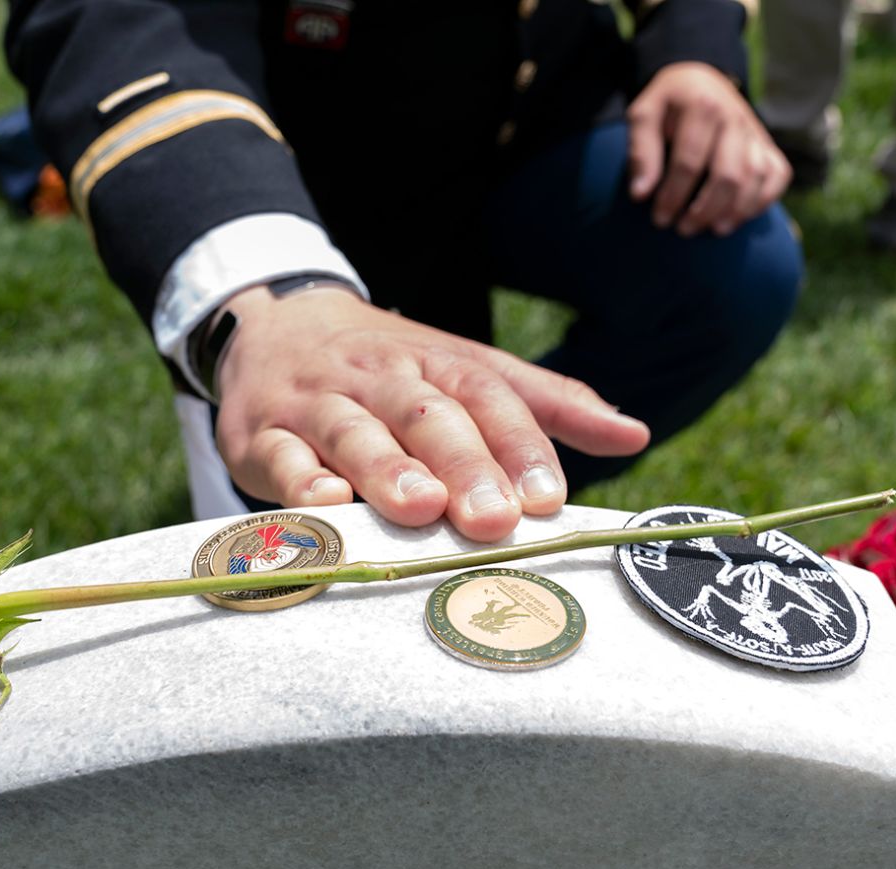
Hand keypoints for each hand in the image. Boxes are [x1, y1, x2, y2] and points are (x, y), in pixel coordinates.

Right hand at [212, 286, 650, 541]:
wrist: (273, 323)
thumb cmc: (390, 369)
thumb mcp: (465, 371)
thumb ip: (546, 405)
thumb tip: (634, 433)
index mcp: (437, 364)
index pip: (486, 396)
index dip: (520, 445)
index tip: (551, 498)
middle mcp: (381, 379)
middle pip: (426, 416)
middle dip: (464, 465)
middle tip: (496, 518)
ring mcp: (319, 404)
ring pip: (355, 432)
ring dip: (387, 469)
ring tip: (420, 508)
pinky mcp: (261, 434)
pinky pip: (281, 455)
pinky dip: (301, 481)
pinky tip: (326, 504)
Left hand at [626, 62, 791, 237]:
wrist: (699, 79)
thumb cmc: (667, 104)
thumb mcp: (644, 115)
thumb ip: (640, 151)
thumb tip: (640, 194)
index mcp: (702, 106)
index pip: (689, 162)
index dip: (673, 196)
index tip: (659, 219)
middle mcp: (734, 117)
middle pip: (727, 175)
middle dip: (705, 209)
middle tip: (684, 230)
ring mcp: (755, 131)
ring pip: (755, 177)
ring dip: (736, 210)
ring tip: (715, 229)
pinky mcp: (767, 143)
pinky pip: (778, 174)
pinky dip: (764, 199)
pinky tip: (741, 216)